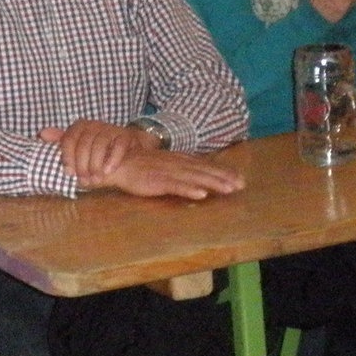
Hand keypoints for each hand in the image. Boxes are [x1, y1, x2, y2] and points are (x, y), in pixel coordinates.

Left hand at [39, 119, 154, 185]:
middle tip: (84, 180)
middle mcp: (95, 125)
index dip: (67, 156)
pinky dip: (112, 159)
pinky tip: (108, 171)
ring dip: (96, 163)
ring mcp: (111, 129)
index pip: (69, 138)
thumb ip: (63, 141)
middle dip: (82, 163)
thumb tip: (41, 134)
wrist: (128, 150)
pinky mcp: (126, 136)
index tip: (68, 172)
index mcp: (81, 127)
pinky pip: (118, 145)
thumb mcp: (80, 148)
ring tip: (96, 178)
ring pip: (100, 143)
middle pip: (84, 142)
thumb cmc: (100, 152)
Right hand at [91, 148, 243, 199]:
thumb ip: (176, 170)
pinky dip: (188, 190)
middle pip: (204, 171)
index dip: (223, 172)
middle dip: (224, 177)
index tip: (240, 179)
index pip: (204, 166)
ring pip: (194, 178)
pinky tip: (201, 195)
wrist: (113, 161)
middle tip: (242, 185)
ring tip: (230, 189)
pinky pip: (175, 186)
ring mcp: (166, 172)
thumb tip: (194, 179)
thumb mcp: (161, 165)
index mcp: (177, 160)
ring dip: (213, 183)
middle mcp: (175, 164)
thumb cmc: (136, 166)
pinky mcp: (155, 182)